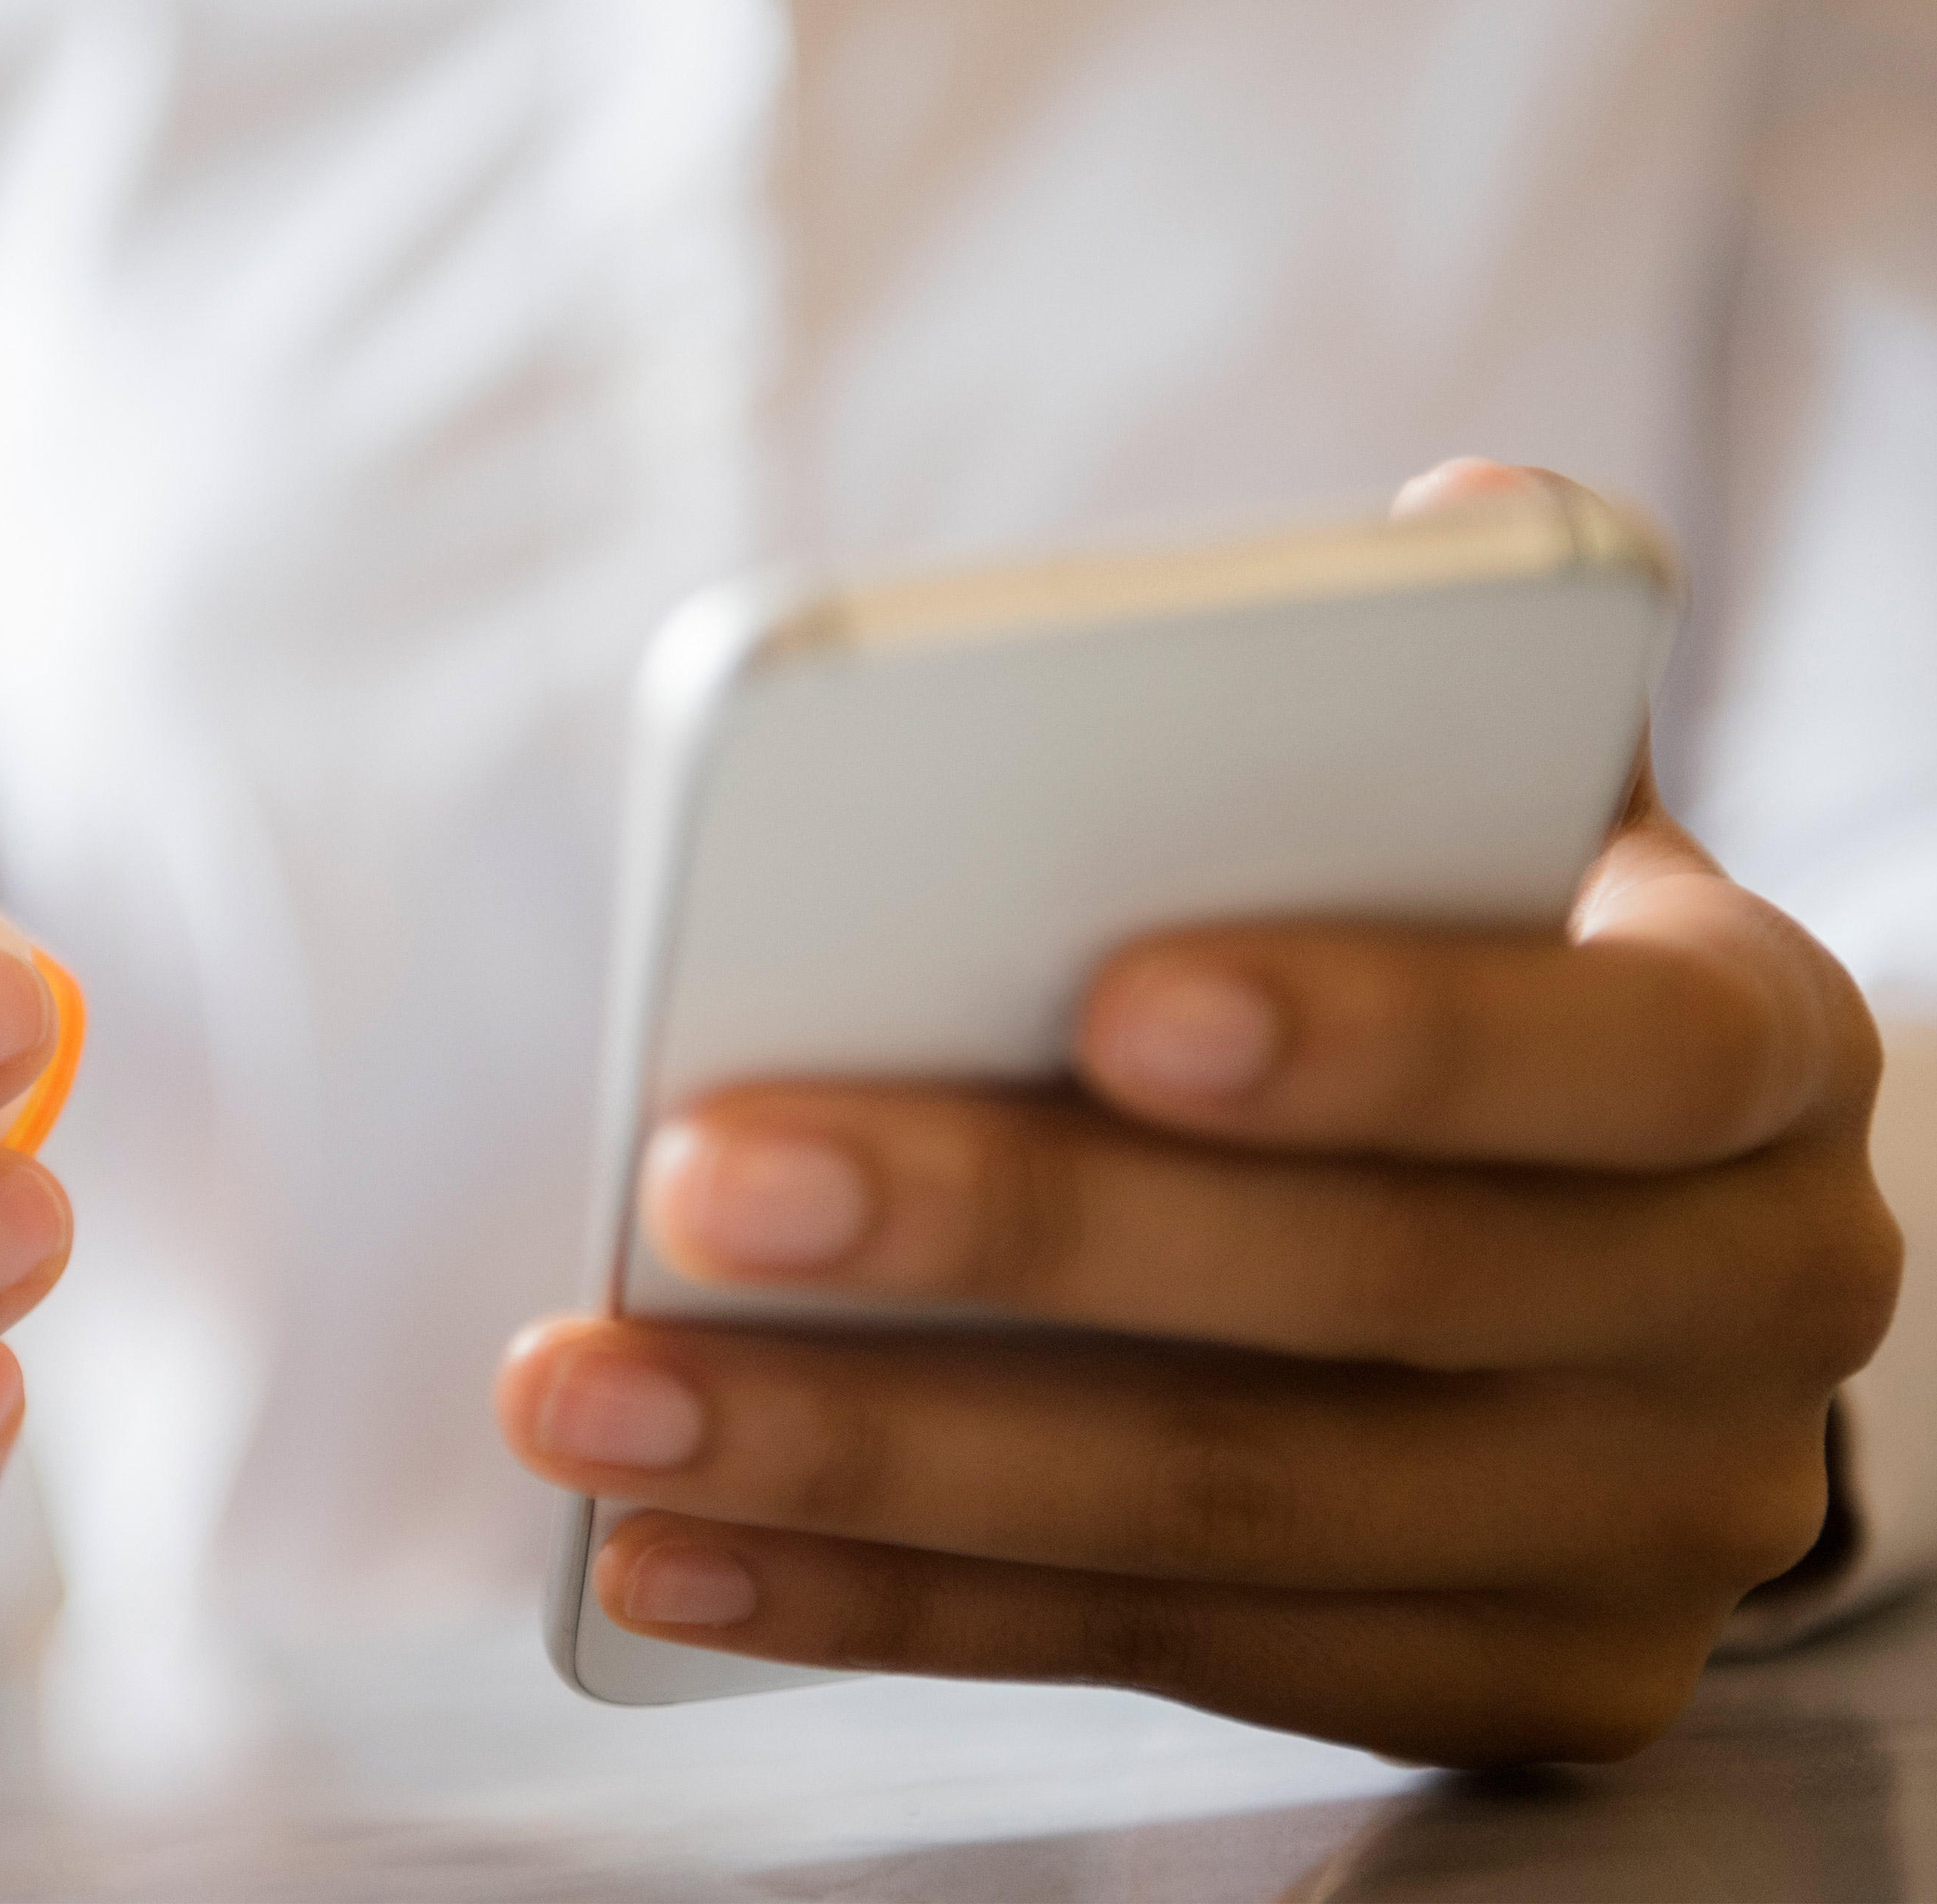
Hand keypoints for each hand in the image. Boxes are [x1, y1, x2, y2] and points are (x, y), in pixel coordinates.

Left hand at [498, 463, 1901, 1766]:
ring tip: (593, 1396)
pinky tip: (672, 1553)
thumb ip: (1455, 734)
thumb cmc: (1500, 1001)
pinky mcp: (1507, 1689)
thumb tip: (1434, 524)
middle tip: (703, 1176)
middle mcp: (1744, 1319)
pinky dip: (888, 1604)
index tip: (1103, 995)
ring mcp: (1630, 1538)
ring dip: (864, 1454)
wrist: (1634, 1291)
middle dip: (1008, 1235)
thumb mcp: (1520, 857)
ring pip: (1211, 1511)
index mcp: (1762, 1062)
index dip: (1378, 1034)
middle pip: (1357, 1295)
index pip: (1611, 1053)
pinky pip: (1150, 1653)